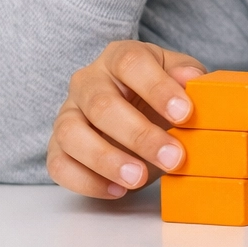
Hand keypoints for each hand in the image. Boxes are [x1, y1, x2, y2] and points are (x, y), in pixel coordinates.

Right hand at [45, 41, 205, 198]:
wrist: (134, 110)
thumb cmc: (158, 92)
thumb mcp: (179, 77)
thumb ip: (187, 76)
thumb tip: (191, 80)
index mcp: (119, 57)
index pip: (131, 62)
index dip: (158, 87)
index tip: (185, 114)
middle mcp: (87, 81)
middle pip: (102, 104)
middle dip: (140, 135)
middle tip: (173, 157)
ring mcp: (67, 113)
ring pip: (72, 134)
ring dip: (106, 160)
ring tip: (139, 179)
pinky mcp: (56, 146)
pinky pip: (59, 165)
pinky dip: (86, 181)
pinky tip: (117, 190)